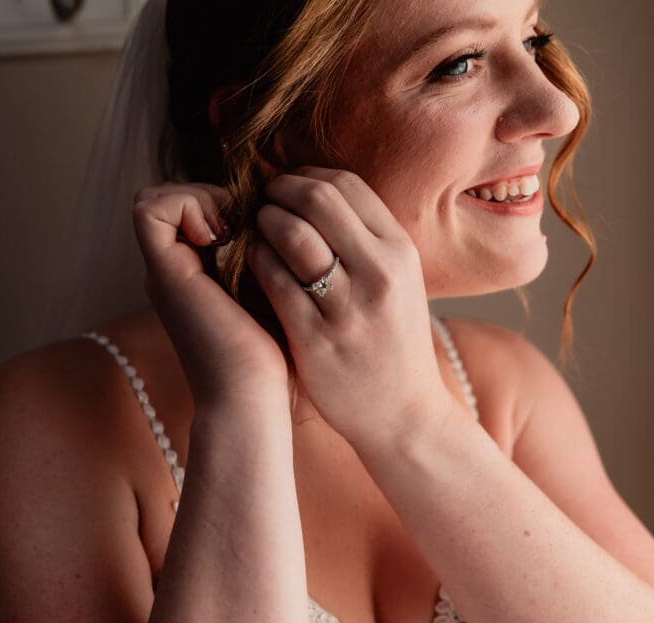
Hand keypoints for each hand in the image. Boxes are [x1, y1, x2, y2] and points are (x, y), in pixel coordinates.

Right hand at [133, 183, 289, 407]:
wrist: (251, 399)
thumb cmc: (274, 358)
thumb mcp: (273, 293)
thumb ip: (264, 255)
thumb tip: (280, 210)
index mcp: (195, 276)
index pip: (191, 208)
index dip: (221, 200)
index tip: (258, 226)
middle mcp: (172, 271)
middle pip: (174, 201)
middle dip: (214, 198)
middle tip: (249, 226)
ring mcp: (163, 272)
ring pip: (157, 198)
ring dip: (201, 199)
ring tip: (235, 231)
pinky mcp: (163, 273)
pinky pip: (151, 209)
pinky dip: (188, 206)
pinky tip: (223, 236)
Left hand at [246, 167, 455, 450]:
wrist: (403, 414)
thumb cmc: (391, 341)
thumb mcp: (396, 281)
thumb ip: (362, 238)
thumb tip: (314, 192)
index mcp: (400, 252)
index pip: (346, 183)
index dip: (305, 175)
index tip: (284, 185)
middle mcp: (380, 273)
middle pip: (318, 198)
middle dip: (278, 190)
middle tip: (260, 201)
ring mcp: (348, 307)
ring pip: (292, 235)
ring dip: (262, 222)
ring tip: (252, 229)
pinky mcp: (316, 339)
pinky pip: (274, 281)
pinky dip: (254, 261)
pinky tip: (250, 263)